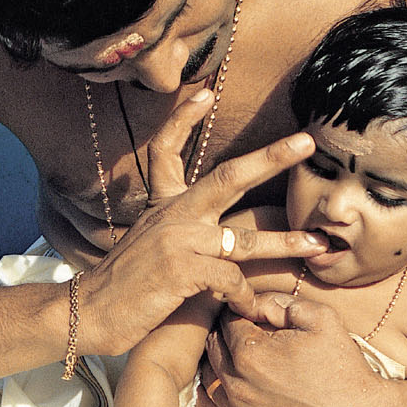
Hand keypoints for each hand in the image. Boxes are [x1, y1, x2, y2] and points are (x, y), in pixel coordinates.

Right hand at [78, 91, 320, 355]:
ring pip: (243, 238)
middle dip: (272, 158)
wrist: (88, 314)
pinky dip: (246, 298)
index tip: (204, 92)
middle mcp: (172, 215)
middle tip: (307, 143)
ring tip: (318, 245)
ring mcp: (177, 240)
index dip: (183, 119)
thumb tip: (212, 233)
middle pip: (229, 177)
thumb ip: (176, 232)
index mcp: (162, 206)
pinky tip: (254, 311)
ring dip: (285, 243)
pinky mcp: (181, 271)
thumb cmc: (123, 289)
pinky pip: (230, 280)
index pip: (166, 150)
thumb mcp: (147, 246)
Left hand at [196, 293, 406, 406]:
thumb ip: (278, 301)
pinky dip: (215, 394)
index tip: (251, 312)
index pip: (226, 320)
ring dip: (219, 362)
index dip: (239, 311)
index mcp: (250, 353)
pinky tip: (232, 384)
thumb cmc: (342, 365)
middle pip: (212, 347)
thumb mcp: (319, 317)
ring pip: (207, 377)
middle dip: (226, 334)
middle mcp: (237, 385)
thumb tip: (249, 299)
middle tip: (245, 331)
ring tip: (240, 356)